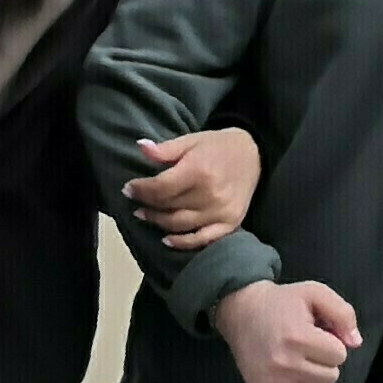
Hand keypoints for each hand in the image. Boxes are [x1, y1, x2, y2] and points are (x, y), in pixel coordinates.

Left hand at [122, 128, 260, 250]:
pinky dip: (183, 242)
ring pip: (179, 224)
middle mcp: (209, 194)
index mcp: (198, 171)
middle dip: (147, 204)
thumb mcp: (191, 140)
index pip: (160, 188)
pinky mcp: (230, 223)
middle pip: (168, 206)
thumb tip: (140, 147)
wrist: (254, 154)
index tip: (128, 188)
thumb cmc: (218, 145)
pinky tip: (167, 239)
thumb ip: (165, 149)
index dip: (140, 190)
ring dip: (158, 222)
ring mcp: (220, 212)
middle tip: (135, 202)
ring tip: (145, 215)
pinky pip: (202, 239)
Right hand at [212, 280, 363, 382]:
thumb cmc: (282, 302)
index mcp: (297, 338)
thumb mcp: (315, 294)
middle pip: (331, 375)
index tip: (315, 330)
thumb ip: (342, 314)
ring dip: (313, 372)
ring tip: (296, 352)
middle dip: (324, 358)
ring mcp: (272, 382)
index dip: (332, 340)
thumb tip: (355, 342)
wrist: (241, 311)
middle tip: (306, 341)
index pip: (339, 355)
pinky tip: (286, 365)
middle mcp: (283, 364)